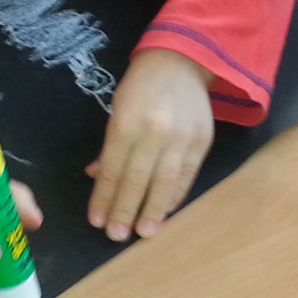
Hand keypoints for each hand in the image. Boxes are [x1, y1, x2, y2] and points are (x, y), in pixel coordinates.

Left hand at [86, 48, 212, 240]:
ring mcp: (181, 139)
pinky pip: (186, 177)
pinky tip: (164, 211)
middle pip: (136, 181)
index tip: (96, 221)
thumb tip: (96, 177)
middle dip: (124, 211)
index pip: (112, 170)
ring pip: (163, 184)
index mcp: (126, 123)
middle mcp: (154, 133)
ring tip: (143, 232)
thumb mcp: (117, 109)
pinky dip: (174, 196)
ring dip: (151, 211)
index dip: (103, 198)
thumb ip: (109, 146)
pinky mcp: (201, 142)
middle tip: (115, 236)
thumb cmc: (141, 86)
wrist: (181, 62)